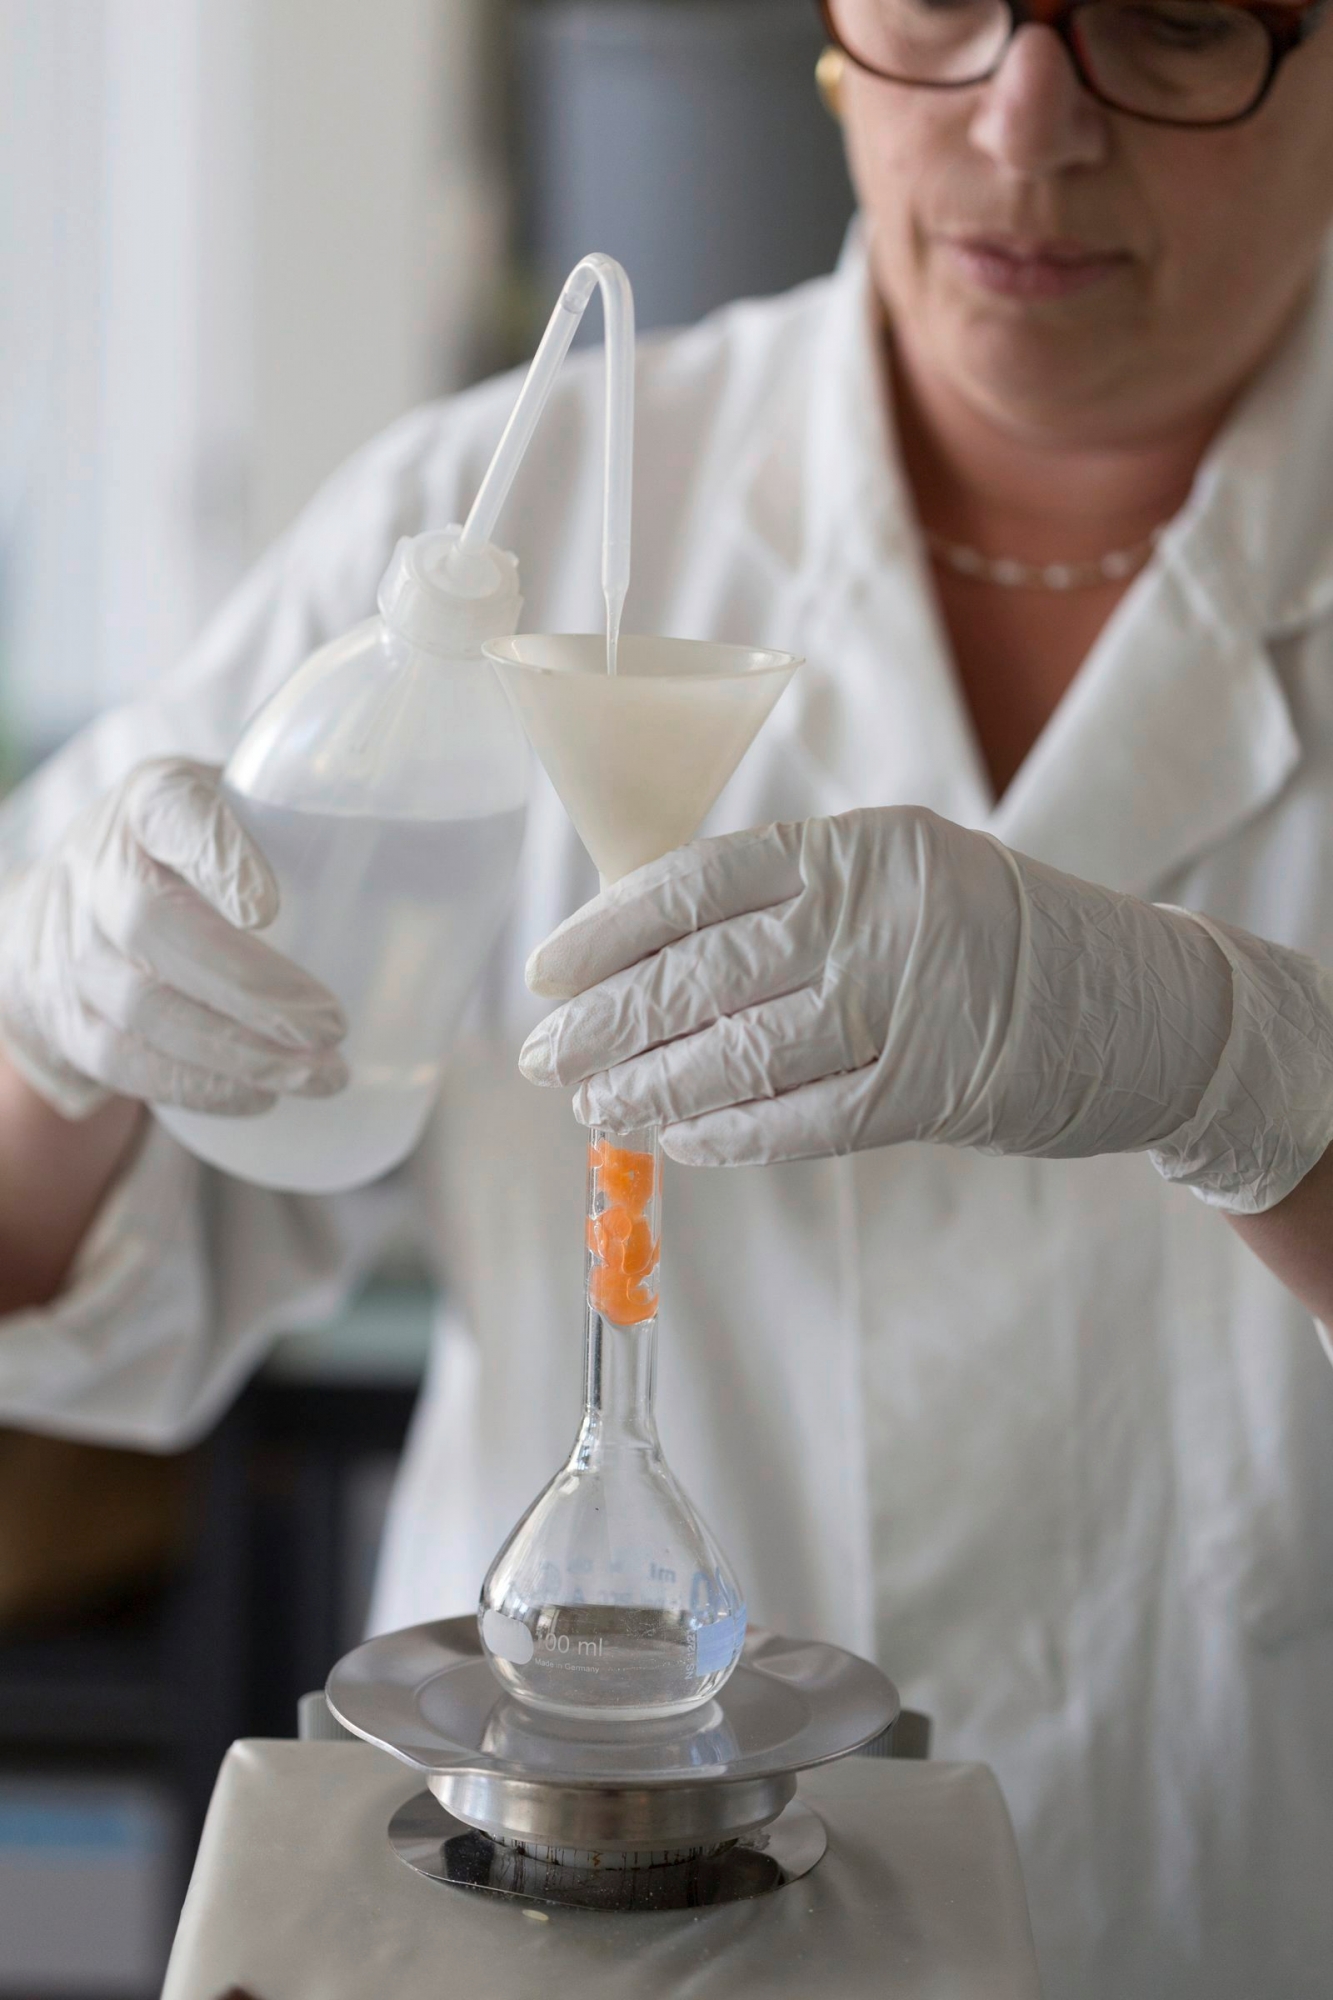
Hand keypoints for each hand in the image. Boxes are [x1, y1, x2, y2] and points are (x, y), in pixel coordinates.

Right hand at [0, 758, 347, 1119]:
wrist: (63, 909)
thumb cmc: (189, 857)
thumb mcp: (232, 809)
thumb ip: (310, 824)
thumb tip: (452, 864)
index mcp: (151, 804)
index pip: (171, 813)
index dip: (216, 855)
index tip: (270, 906)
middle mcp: (101, 870)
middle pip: (154, 926)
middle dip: (248, 987)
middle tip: (331, 1026)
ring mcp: (75, 951)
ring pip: (143, 1008)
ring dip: (237, 1053)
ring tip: (322, 1076)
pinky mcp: (70, 1022)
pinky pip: (124, 1062)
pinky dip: (197, 1086)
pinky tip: (261, 1098)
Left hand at [520, 807, 1332, 1214]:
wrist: (1141, 1004)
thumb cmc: (993, 937)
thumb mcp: (897, 881)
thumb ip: (790, 905)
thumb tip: (648, 953)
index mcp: (858, 847)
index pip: (698, 882)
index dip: (608, 931)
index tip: (546, 971)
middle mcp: (876, 916)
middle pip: (701, 976)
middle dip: (605, 1022)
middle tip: (544, 1057)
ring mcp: (906, 1004)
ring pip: (737, 1055)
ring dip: (649, 1089)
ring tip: (593, 1107)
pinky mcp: (931, 1090)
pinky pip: (799, 1121)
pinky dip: (727, 1136)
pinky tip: (676, 1142)